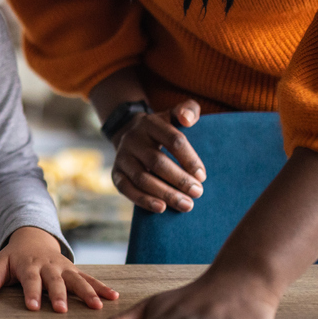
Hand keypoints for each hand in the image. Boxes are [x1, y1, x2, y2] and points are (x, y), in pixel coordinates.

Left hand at [0, 226, 118, 312]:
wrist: (32, 237)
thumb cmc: (15, 256)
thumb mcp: (1, 262)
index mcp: (29, 266)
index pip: (30, 281)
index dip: (30, 294)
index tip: (32, 307)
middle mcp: (49, 266)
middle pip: (55, 282)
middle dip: (59, 295)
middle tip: (62, 310)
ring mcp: (64, 268)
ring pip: (77, 280)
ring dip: (87, 292)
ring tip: (97, 306)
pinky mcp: (75, 270)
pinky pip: (90, 278)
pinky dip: (102, 287)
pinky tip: (113, 297)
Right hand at [110, 99, 205, 213]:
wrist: (130, 134)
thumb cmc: (162, 129)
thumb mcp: (174, 115)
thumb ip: (188, 110)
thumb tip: (187, 119)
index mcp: (151, 124)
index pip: (174, 140)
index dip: (189, 159)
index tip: (202, 176)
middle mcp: (133, 139)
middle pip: (157, 162)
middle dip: (179, 180)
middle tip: (198, 193)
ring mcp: (122, 157)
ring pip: (142, 178)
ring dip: (165, 193)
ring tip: (186, 205)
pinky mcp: (115, 173)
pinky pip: (126, 189)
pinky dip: (143, 200)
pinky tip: (161, 208)